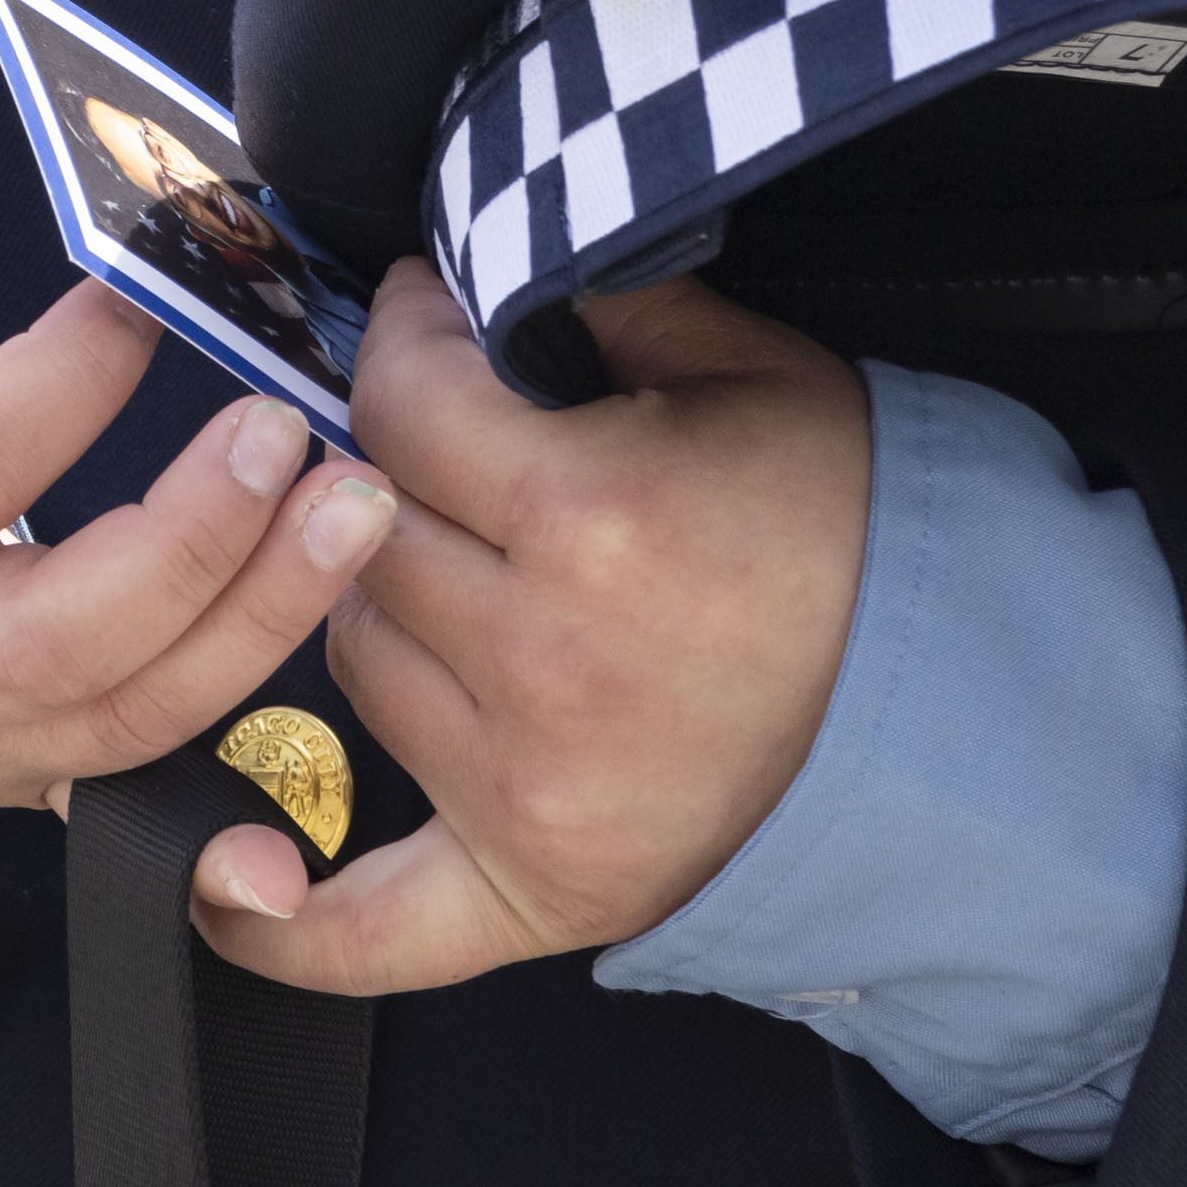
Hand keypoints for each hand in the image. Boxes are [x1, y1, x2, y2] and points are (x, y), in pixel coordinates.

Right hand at [0, 41, 396, 805]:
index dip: (61, 389)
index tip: (141, 293)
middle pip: (56, 641)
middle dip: (193, 545)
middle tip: (288, 429)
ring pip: (130, 715)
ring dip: (264, 617)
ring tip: (361, 503)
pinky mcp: (27, 759)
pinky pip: (156, 749)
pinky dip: (255, 688)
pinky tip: (336, 599)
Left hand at [194, 261, 869, 993]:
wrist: (951, 702)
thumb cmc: (847, 525)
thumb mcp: (749, 371)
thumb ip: (599, 299)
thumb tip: (474, 261)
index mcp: (588, 514)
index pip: (402, 406)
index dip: (405, 344)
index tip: (425, 322)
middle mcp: (541, 656)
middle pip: (362, 534)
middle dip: (395, 469)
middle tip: (447, 447)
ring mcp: (528, 784)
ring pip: (356, 659)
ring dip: (381, 606)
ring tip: (461, 571)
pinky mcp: (540, 885)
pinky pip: (379, 925)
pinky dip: (293, 922)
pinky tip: (236, 882)